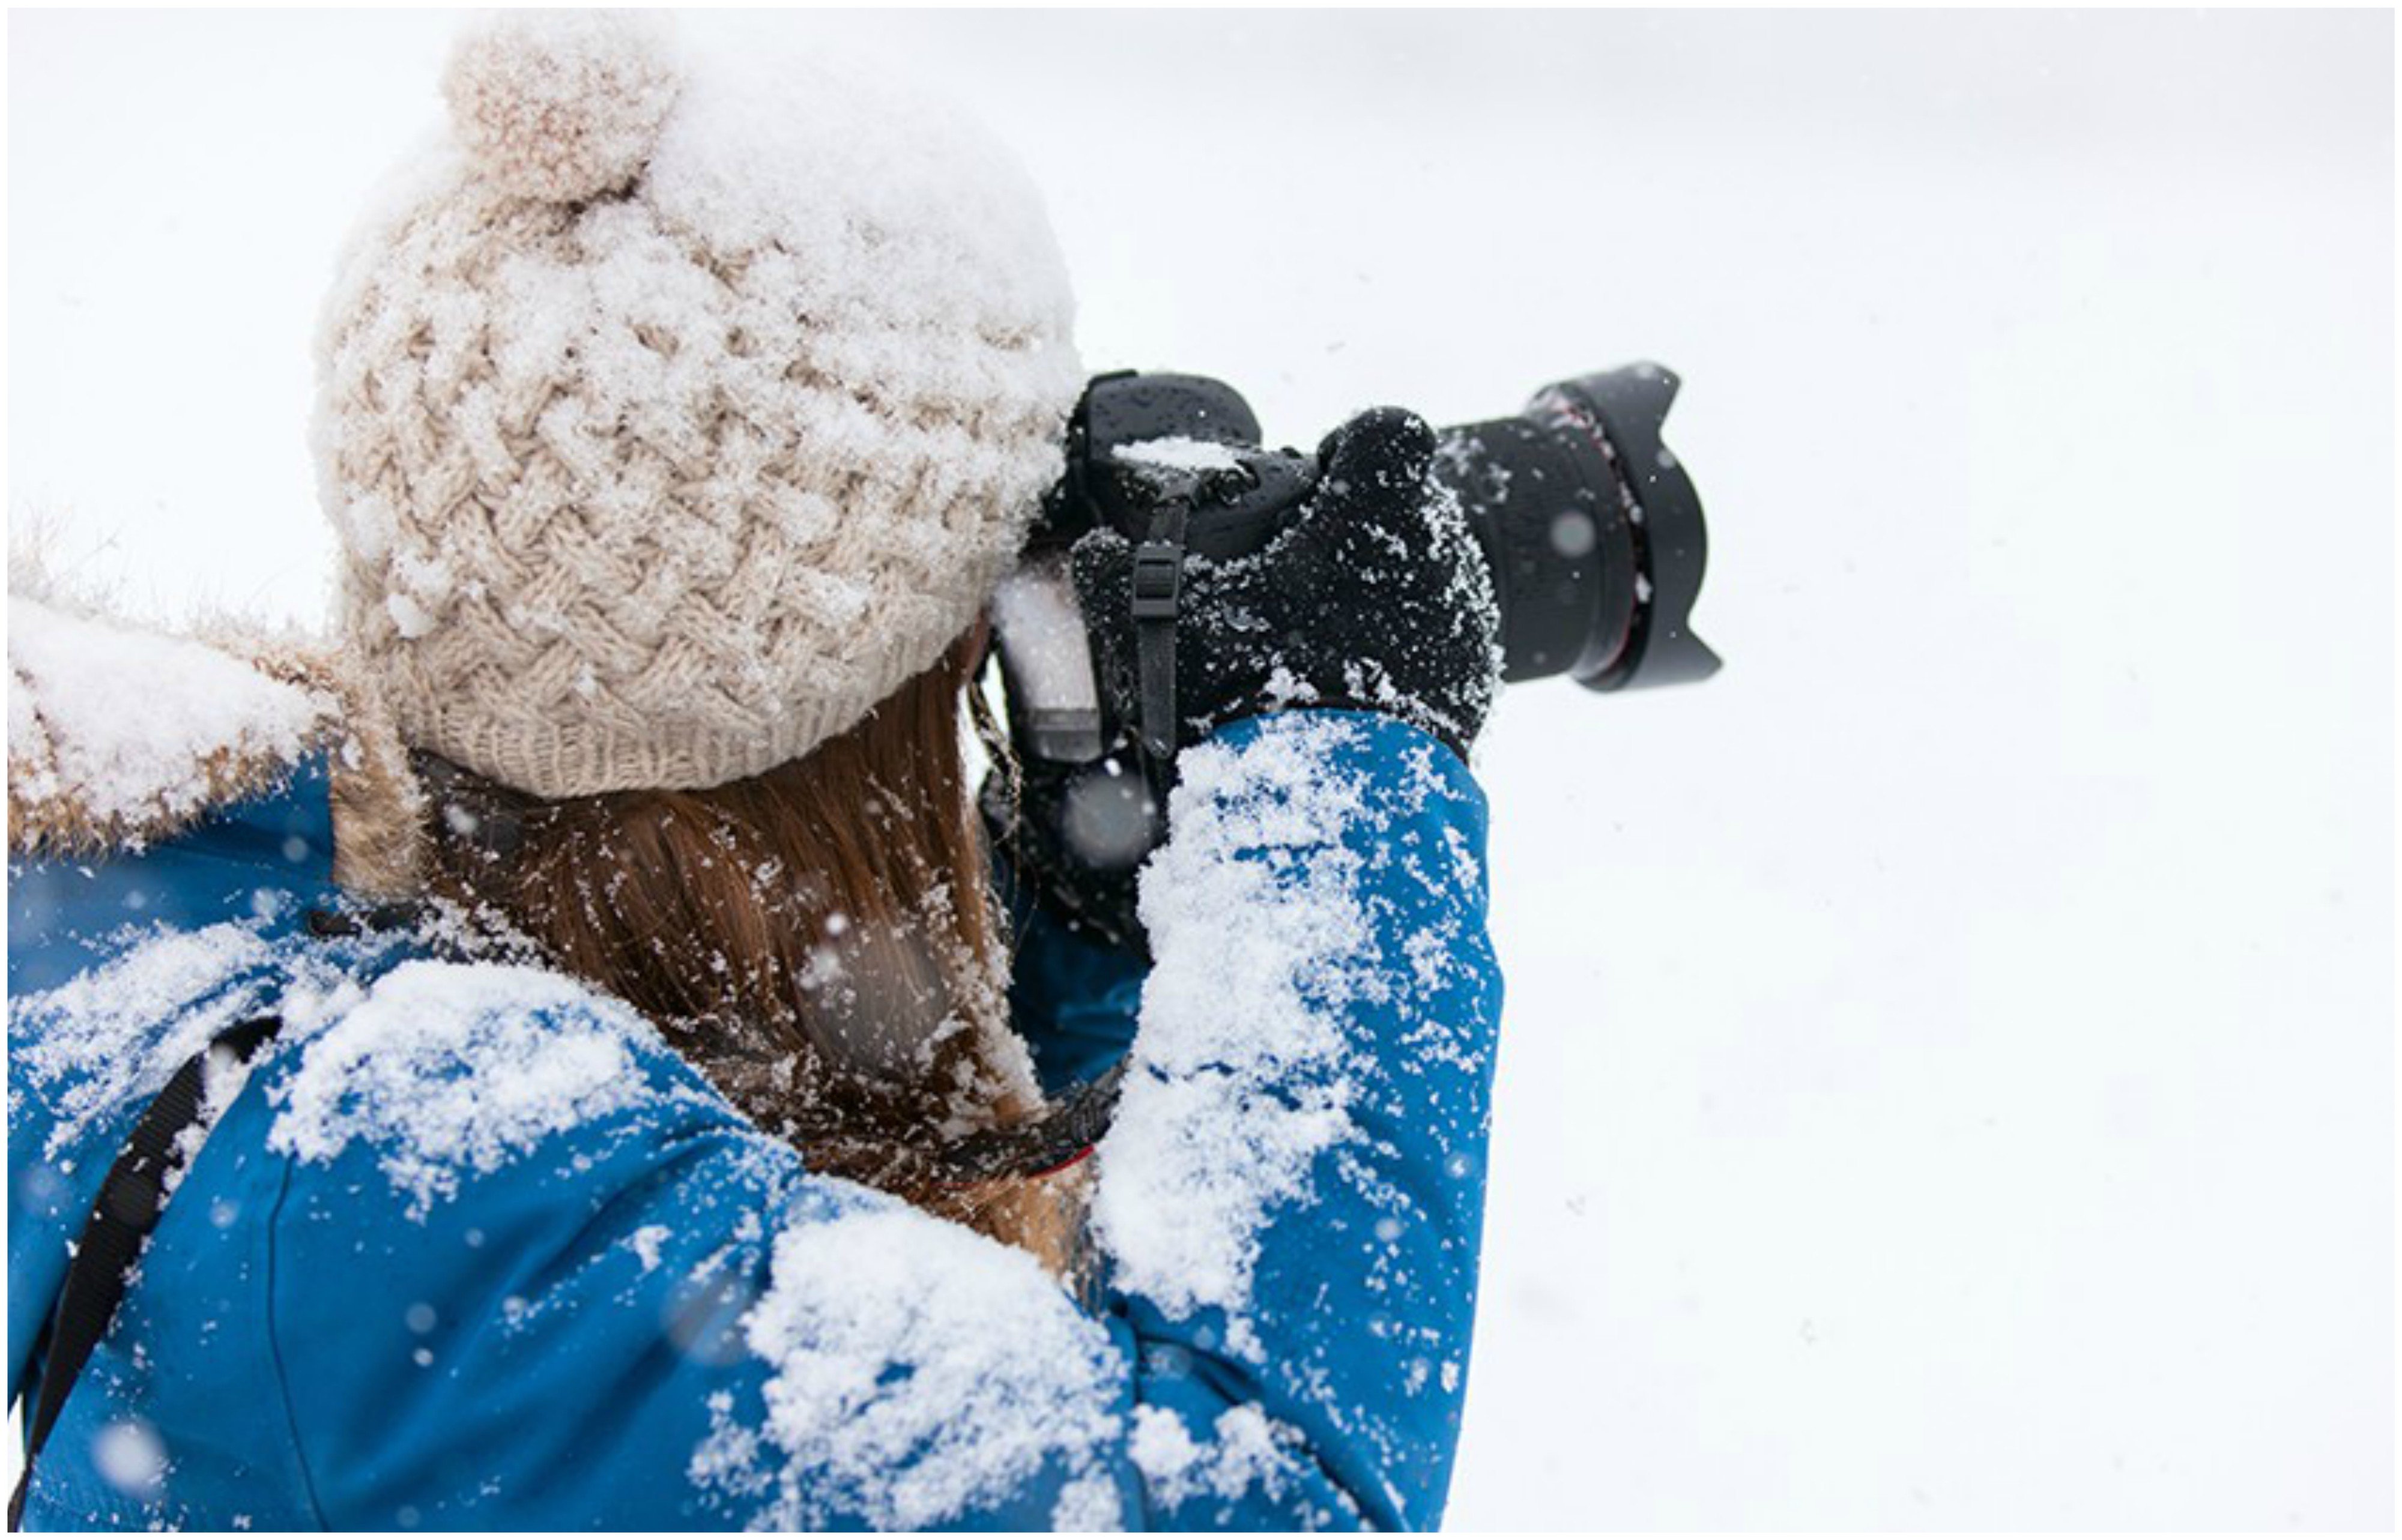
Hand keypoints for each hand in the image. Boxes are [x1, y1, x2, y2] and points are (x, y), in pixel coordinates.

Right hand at [1070, 407, 1500, 760]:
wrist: (1331, 807)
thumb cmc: (1248, 696)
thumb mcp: (1167, 625)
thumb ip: (1116, 576)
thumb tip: (1093, 550)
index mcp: (1375, 509)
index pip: (1386, 430)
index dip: (1352, 445)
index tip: (1322, 477)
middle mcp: (1439, 548)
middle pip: (1410, 500)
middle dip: (1363, 521)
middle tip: (1305, 575)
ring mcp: (1466, 613)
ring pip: (1429, 568)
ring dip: (1385, 585)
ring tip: (1327, 637)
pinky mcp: (1478, 674)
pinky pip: (1442, 634)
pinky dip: (1408, 645)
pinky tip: (1357, 683)